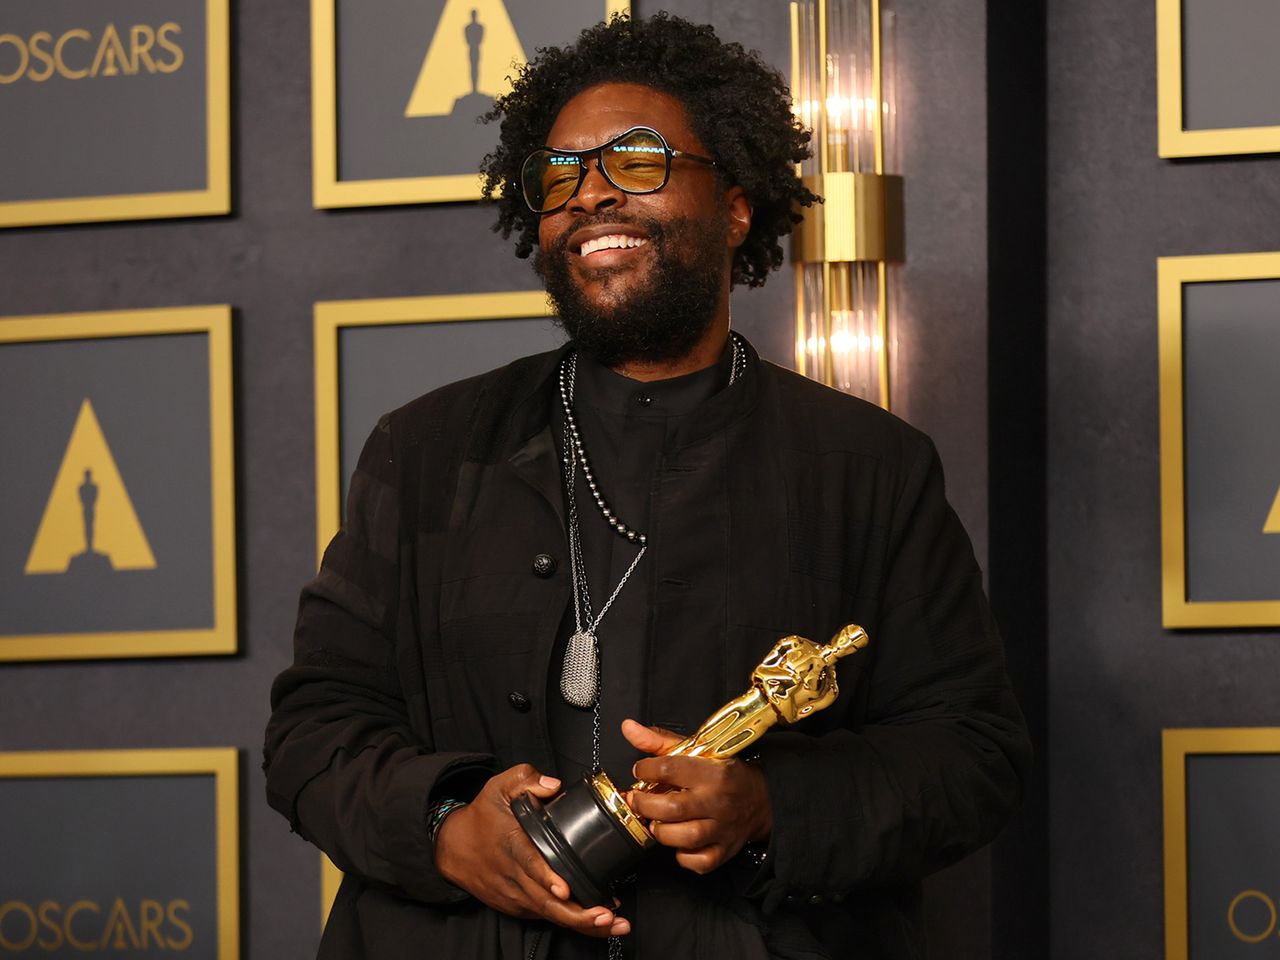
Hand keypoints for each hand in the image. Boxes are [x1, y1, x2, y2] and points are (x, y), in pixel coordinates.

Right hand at [434, 764, 629, 937]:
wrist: (451, 847)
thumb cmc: (480, 817)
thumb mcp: (498, 787)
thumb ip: (526, 778)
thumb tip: (553, 784)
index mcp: (512, 844)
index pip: (530, 864)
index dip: (547, 879)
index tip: (565, 889)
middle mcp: (513, 875)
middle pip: (546, 901)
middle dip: (579, 914)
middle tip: (607, 916)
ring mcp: (515, 895)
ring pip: (549, 915)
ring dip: (581, 923)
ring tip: (612, 924)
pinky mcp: (516, 907)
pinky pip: (545, 917)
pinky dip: (569, 922)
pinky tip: (595, 922)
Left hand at [622, 719, 772, 874]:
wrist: (762, 798)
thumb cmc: (724, 773)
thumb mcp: (697, 750)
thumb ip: (659, 741)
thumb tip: (628, 728)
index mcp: (712, 772)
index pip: (670, 769)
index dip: (646, 769)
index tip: (640, 771)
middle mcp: (718, 801)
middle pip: (673, 808)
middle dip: (645, 805)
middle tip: (637, 799)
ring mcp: (722, 828)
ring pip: (684, 837)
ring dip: (662, 831)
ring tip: (655, 821)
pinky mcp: (724, 850)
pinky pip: (699, 861)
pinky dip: (683, 856)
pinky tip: (678, 842)